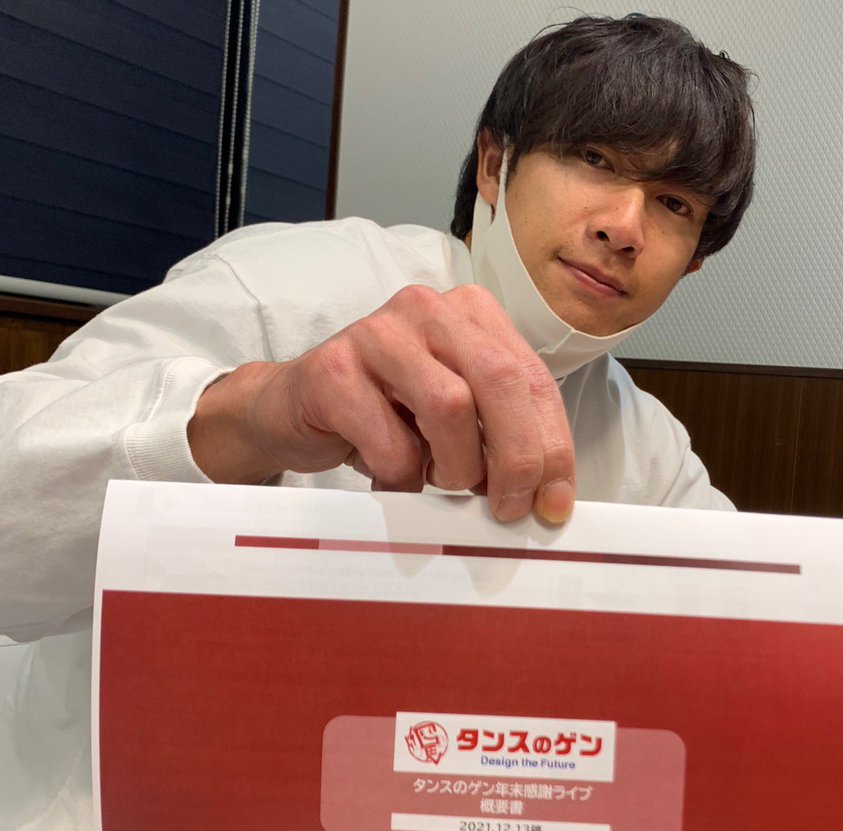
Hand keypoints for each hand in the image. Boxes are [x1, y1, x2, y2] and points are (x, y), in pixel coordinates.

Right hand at [187, 284, 575, 522]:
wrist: (289, 409)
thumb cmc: (383, 413)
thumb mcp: (455, 415)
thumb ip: (500, 432)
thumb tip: (547, 494)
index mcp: (472, 314)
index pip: (533, 378)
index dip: (552, 447)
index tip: (553, 502)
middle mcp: (428, 310)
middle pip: (500, 382)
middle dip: (517, 458)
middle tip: (509, 507)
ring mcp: (378, 333)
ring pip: (450, 405)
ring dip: (455, 466)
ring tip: (440, 481)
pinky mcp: (333, 369)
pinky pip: (389, 440)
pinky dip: (401, 476)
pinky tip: (392, 475)